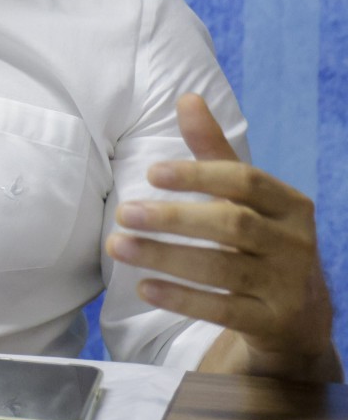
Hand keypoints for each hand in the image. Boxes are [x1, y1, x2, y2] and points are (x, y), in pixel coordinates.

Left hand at [109, 95, 342, 381]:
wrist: (300, 315)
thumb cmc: (261, 241)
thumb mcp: (245, 198)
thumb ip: (214, 152)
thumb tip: (188, 98)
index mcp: (289, 205)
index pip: (245, 181)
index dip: (198, 174)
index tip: (151, 173)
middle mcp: (295, 243)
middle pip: (232, 224)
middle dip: (174, 218)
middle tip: (124, 213)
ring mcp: (287, 284)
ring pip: (224, 268)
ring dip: (166, 257)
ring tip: (119, 247)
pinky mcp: (272, 321)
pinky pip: (224, 309)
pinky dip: (183, 299)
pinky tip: (146, 288)